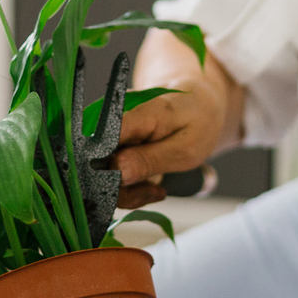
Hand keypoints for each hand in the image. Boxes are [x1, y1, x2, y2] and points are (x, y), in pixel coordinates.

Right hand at [112, 29, 244, 207]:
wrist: (199, 105)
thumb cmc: (198, 122)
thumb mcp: (185, 148)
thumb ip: (149, 160)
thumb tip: (115, 170)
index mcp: (135, 113)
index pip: (103, 142)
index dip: (108, 171)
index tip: (133, 186)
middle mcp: (115, 120)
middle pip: (99, 162)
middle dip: (122, 188)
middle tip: (153, 192)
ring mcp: (112, 133)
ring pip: (103, 173)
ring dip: (128, 190)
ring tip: (156, 189)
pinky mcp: (112, 145)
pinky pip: (111, 173)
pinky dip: (129, 185)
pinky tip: (150, 185)